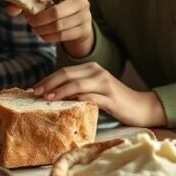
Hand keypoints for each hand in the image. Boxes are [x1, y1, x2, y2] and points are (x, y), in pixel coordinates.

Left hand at [5, 0, 93, 58]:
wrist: (77, 22)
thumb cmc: (56, 6)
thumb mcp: (45, 1)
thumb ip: (26, 3)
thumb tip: (10, 10)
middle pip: (57, 11)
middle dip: (39, 19)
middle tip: (29, 21)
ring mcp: (85, 14)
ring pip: (59, 25)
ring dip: (42, 29)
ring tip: (34, 28)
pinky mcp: (84, 29)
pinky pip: (63, 35)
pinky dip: (49, 36)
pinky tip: (42, 34)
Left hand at [32, 63, 165, 127]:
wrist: (141, 107)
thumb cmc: (114, 100)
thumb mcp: (94, 91)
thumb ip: (77, 89)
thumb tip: (52, 95)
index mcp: (92, 68)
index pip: (64, 71)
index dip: (48, 79)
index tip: (35, 89)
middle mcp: (97, 72)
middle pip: (67, 74)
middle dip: (49, 83)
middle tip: (36, 93)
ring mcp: (105, 84)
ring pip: (77, 84)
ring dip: (60, 91)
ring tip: (47, 98)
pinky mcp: (111, 98)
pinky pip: (91, 97)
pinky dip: (77, 99)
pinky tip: (66, 104)